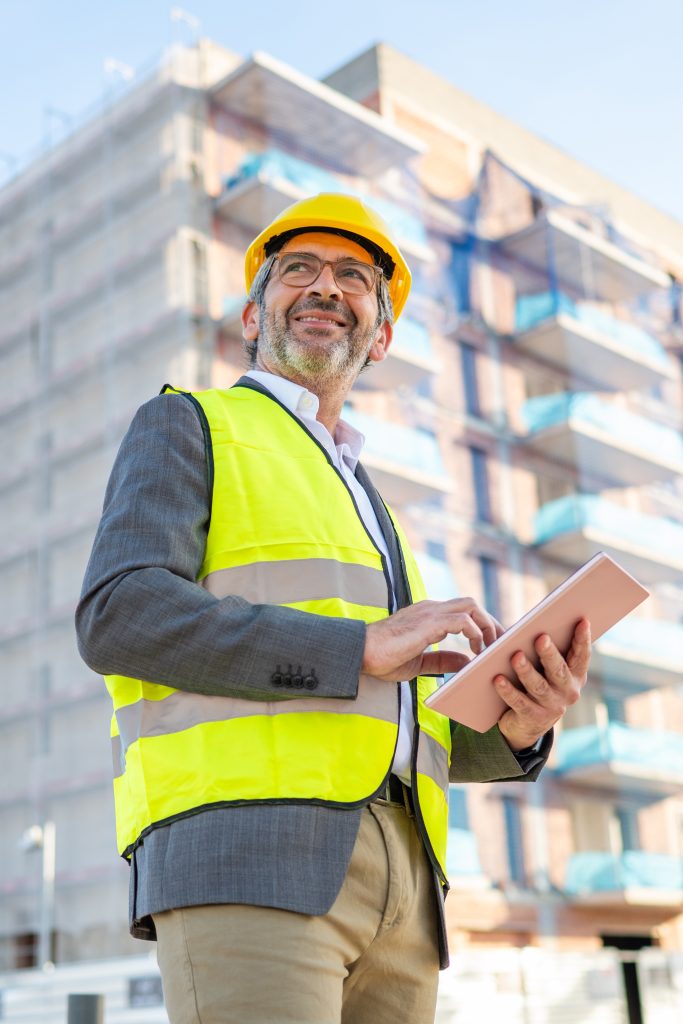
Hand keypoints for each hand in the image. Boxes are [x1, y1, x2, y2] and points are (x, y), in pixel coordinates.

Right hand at [362, 598, 503, 682]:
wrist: (361, 653)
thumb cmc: (383, 658)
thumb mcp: (419, 663)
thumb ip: (442, 660)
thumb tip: (466, 661)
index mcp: (427, 616)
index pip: (462, 611)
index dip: (481, 624)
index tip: (492, 643)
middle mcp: (431, 609)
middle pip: (471, 604)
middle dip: (491, 623)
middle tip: (499, 645)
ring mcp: (430, 612)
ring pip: (471, 607)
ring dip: (487, 626)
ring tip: (489, 649)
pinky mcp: (429, 622)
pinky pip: (463, 620)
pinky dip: (475, 633)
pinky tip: (475, 651)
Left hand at [495, 618, 590, 751]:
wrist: (528, 724)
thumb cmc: (538, 682)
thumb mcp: (548, 669)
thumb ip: (549, 651)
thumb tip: (539, 624)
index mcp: (575, 676)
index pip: (581, 656)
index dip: (583, 639)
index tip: (582, 620)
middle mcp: (568, 692)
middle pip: (559, 671)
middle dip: (549, 654)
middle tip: (541, 637)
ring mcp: (552, 707)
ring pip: (538, 686)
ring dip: (526, 670)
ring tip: (516, 656)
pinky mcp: (533, 718)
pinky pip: (519, 702)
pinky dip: (508, 690)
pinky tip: (497, 679)